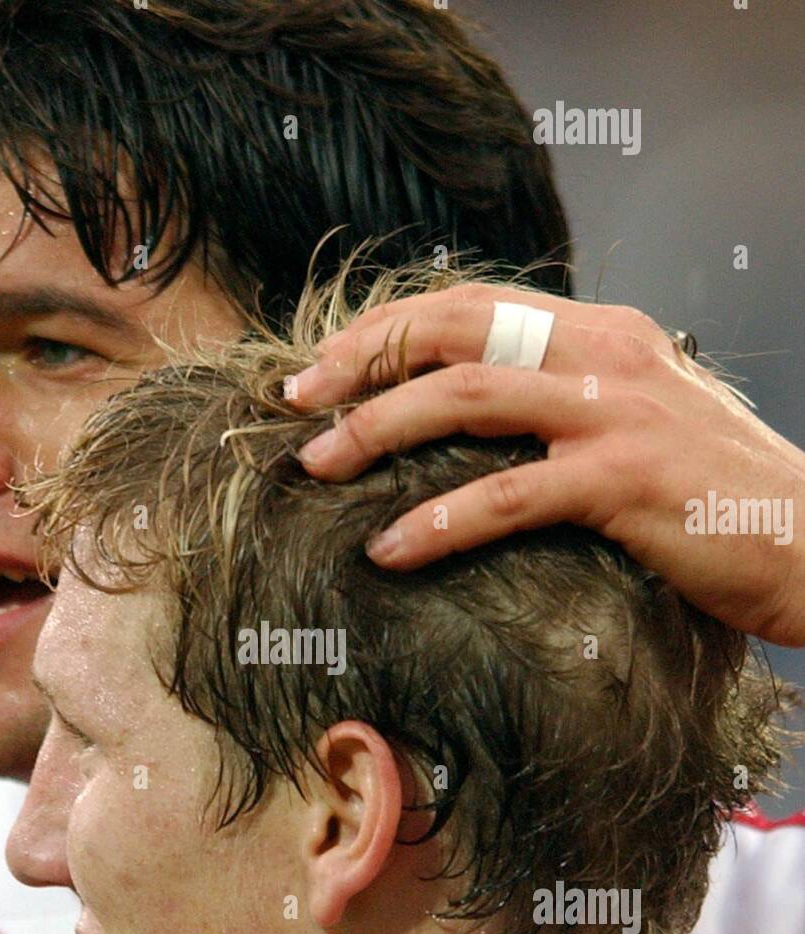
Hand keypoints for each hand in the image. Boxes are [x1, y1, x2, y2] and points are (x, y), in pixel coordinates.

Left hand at [288, 283, 804, 646]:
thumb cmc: (715, 490)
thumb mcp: (639, 416)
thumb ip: (567, 398)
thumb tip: (478, 412)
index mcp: (600, 331)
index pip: (471, 305)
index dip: (387, 328)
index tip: (325, 365)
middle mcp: (602, 353)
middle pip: (455, 331)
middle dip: (363, 360)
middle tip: (297, 401)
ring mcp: (612, 413)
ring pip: (466, 399)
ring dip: (379, 430)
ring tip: (319, 465)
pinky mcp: (621, 481)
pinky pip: (506, 497)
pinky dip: (437, 522)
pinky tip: (389, 550)